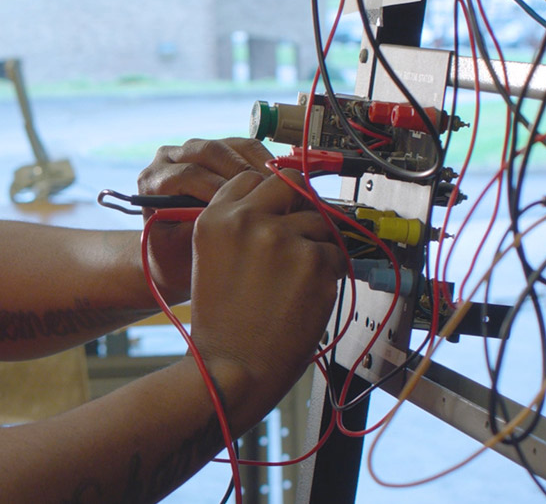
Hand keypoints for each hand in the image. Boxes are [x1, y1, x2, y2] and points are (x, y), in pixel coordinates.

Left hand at [137, 138, 273, 302]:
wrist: (176, 254)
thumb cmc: (175, 257)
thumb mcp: (180, 249)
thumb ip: (199, 228)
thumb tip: (229, 214)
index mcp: (152, 180)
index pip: (188, 174)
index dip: (220, 189)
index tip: (245, 210)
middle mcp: (170, 158)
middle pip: (210, 151)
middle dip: (243, 173)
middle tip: (269, 196)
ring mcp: (195, 149)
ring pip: (231, 145)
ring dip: (259, 165)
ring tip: (281, 190)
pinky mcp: (218, 149)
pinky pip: (246, 146)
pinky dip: (265, 162)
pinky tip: (281, 183)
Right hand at [188, 169, 344, 430]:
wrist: (232, 368)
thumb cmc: (222, 321)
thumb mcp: (210, 257)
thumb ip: (239, 224)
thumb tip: (285, 201)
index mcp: (215, 218)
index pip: (252, 177)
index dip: (269, 196)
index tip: (276, 213)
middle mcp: (247, 220)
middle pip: (291, 182)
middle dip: (300, 203)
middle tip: (299, 232)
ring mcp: (283, 238)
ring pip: (318, 220)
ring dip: (315, 244)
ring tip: (295, 280)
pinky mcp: (315, 262)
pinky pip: (335, 253)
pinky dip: (328, 272)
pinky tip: (305, 295)